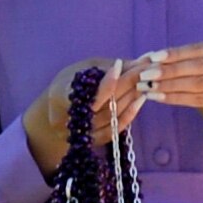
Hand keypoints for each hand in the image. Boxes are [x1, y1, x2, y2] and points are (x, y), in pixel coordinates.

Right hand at [22, 54, 146, 172]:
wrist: (58, 112)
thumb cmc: (71, 84)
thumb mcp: (83, 69)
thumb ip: (108, 66)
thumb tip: (139, 61)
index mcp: (60, 96)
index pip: (87, 91)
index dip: (106, 80)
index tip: (122, 65)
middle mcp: (69, 118)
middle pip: (103, 103)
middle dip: (126, 84)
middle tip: (144, 70)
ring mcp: (82, 132)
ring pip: (111, 116)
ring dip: (131, 97)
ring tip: (144, 81)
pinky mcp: (93, 141)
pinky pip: (114, 130)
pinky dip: (130, 114)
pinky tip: (141, 99)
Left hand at [149, 37, 202, 172]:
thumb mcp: (202, 71)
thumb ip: (185, 61)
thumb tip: (151, 56)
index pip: (199, 48)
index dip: (174, 53)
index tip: (151, 57)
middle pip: (197, 65)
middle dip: (168, 70)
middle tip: (144, 74)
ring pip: (196, 83)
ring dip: (168, 84)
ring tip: (147, 86)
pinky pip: (198, 99)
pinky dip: (175, 97)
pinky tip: (157, 98)